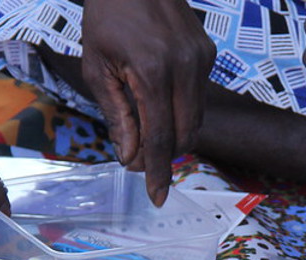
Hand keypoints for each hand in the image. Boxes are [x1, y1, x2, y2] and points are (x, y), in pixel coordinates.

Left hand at [81, 0, 215, 205]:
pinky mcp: (207, 54)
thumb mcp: (98, 67)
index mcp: (152, 71)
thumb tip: (130, 156)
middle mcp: (185, 67)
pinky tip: (157, 101)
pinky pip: (197, 98)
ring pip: (196, 120)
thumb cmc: (108, 16)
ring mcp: (201, 60)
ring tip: (145, 133)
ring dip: (173, 136)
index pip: (161, 137)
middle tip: (138, 160)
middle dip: (165, 156)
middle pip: (185, 135)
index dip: (159, 171)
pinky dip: (179, 111)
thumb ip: (117, 114)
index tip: (157, 196)